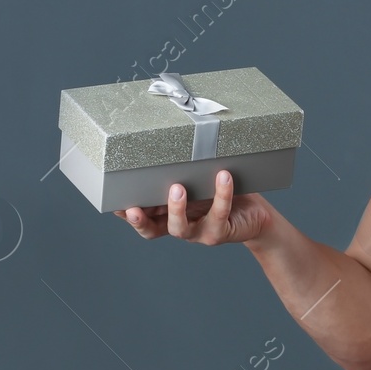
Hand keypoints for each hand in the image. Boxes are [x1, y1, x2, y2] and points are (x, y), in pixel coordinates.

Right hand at [112, 170, 273, 245]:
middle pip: (151, 231)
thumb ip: (184, 169)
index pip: (142, 217)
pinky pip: (218, 213)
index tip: (114, 202)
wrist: (256, 214)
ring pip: (180, 227)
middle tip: (133, 207)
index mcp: (168, 215)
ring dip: (176, 208)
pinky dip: (221, 194)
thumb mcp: (200, 179)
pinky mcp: (219, 232)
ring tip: (178, 187)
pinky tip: (223, 176)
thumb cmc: (223, 192)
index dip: (126, 213)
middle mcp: (179, 226)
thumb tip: (171, 136)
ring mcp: (198, 232)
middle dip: (140, 220)